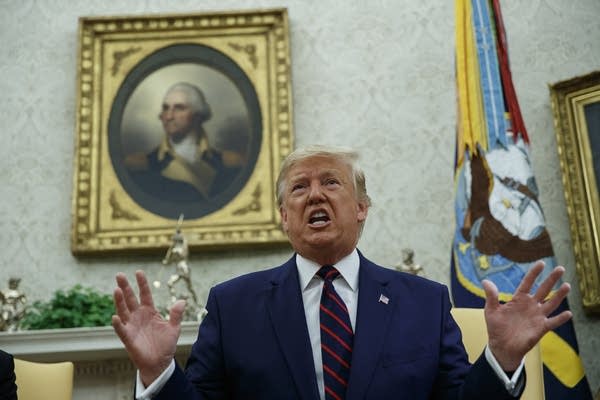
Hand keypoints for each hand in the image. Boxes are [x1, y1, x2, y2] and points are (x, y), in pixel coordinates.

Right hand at [112, 270, 185, 385]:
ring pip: (123, 311)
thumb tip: (182, 301)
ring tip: (116, 289)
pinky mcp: (128, 338)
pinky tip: (115, 317)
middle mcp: (138, 316)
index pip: (145, 294)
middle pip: (130, 299)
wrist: (160, 363)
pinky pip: (122, 330)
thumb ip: (176, 315)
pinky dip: (118, 324)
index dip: (142, 284)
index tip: (138, 272)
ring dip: (119, 301)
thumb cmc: (165, 345)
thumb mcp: (174, 328)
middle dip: (125, 287)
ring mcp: (132, 326)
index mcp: (150, 311)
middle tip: (119, 275)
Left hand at [483, 261, 571, 370]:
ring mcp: (537, 316)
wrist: (502, 347)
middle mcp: (530, 305)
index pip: (527, 283)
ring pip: (551, 303)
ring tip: (567, 285)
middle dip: (551, 279)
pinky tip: (568, 313)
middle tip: (560, 268)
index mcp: (518, 299)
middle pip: (543, 289)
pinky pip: (553, 322)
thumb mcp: (491, 310)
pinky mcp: (541, 328)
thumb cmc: (496, 328)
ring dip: (559, 295)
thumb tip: (485, 281)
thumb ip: (491, 296)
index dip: (534, 273)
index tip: (541, 263)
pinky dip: (560, 318)